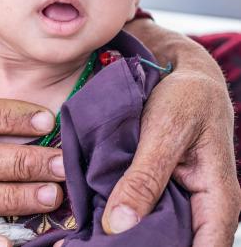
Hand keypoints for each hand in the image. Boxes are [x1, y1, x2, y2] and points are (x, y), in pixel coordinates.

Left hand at [102, 19, 240, 245]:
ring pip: (158, 233)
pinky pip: (146, 211)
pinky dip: (124, 217)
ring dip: (126, 236)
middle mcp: (203, 209)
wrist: (185, 77)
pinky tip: (97, 219)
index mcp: (218, 201)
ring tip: (89, 239)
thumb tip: (117, 226)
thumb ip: (145, 177)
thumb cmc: (186, 98)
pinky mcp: (164, 189)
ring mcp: (183, 201)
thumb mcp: (165, 132)